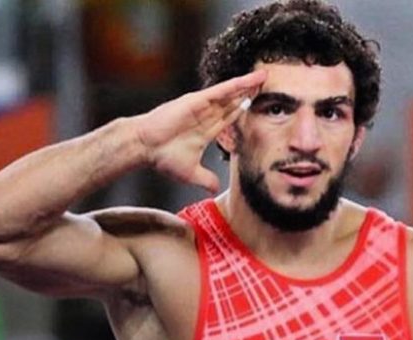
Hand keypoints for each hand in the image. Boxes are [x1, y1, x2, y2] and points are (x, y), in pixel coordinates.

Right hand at [136, 70, 266, 192]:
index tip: (259, 104)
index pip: (230, 117)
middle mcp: (206, 115)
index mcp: (206, 129)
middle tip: (267, 84)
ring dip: (246, 85)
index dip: (244, 109)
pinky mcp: (196, 101)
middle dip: (250, 93)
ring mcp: (201, 106)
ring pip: (229, 94)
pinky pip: (219, 91)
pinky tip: (248, 80)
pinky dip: (234, 85)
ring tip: (263, 77)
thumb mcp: (190, 172)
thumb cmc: (163, 157)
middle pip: (233, 101)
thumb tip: (214, 189)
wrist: (145, 147)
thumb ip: (205, 178)